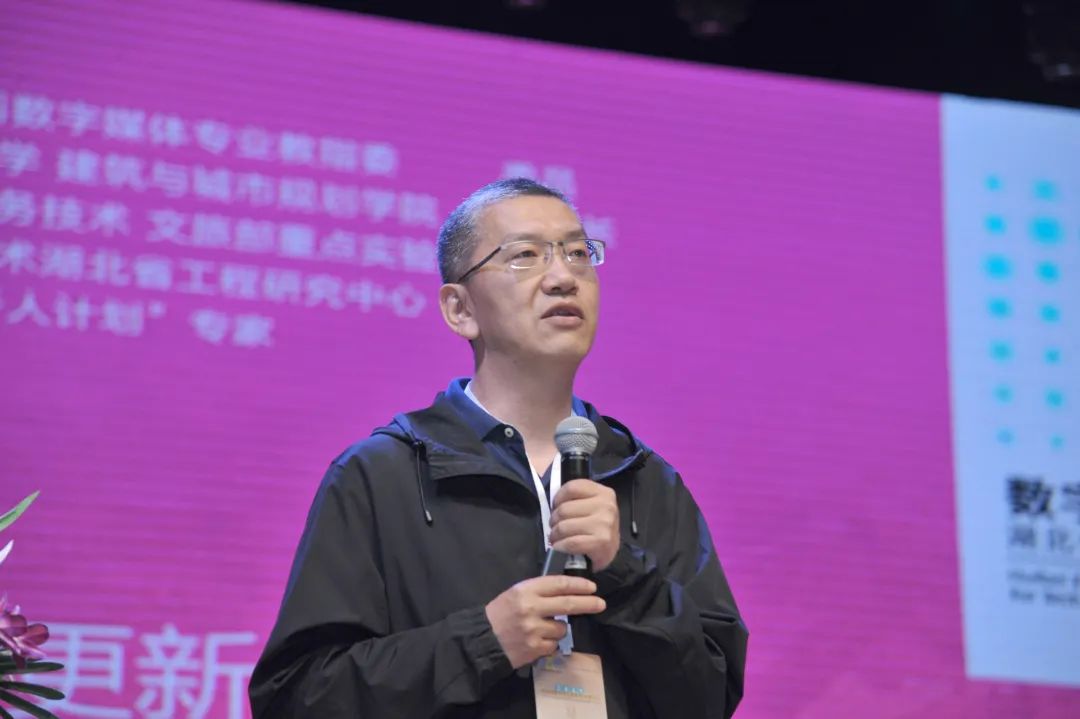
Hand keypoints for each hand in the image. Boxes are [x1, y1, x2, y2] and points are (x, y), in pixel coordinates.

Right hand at [485, 575, 605, 668]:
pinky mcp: (534, 648)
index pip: (558, 584)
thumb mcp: (516, 594)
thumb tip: (567, 591)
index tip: (592, 587)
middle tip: (600, 603)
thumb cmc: (501, 613)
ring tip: (543, 630)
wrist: (483, 639)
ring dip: (559, 630)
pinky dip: (550, 644)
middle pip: (567, 604)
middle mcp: (531, 608)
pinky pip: (554, 645)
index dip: (578, 585)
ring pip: (562, 629)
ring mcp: (533, 629)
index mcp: (526, 590)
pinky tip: (537, 642)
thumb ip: (539, 591)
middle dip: (588, 603)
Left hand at [548, 479, 619, 571]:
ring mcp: (605, 524)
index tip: (556, 507)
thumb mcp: (590, 504)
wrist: (610, 549)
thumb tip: (553, 504)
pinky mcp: (602, 541)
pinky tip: (560, 546)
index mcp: (603, 492)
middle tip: (555, 526)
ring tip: (556, 537)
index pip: (571, 488)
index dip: (558, 498)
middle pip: (564, 509)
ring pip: (564, 526)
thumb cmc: (596, 525)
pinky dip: (561, 546)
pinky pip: (571, 542)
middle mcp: (606, 505)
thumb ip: (575, 498)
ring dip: (555, 534)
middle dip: (554, 520)